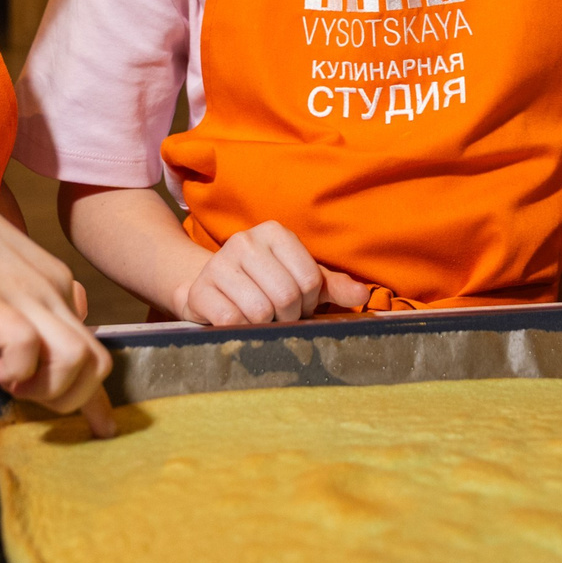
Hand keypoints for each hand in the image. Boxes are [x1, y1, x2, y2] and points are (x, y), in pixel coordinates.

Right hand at [0, 167, 110, 416]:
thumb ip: (14, 319)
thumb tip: (15, 362)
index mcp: (55, 287)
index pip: (95, 347)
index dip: (97, 396)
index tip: (101, 426)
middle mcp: (52, 291)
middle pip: (97, 362)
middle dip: (71, 398)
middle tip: (28, 396)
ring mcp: (25, 295)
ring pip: (77, 359)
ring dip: (47, 389)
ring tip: (11, 383)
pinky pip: (27, 348)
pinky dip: (15, 372)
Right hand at [178, 221, 373, 325]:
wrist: (211, 289)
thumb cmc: (264, 284)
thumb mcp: (300, 280)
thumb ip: (332, 286)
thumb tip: (362, 295)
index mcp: (275, 232)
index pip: (309, 279)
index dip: (309, 302)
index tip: (299, 304)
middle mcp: (245, 241)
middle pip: (286, 295)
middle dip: (288, 316)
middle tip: (280, 315)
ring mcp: (218, 263)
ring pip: (259, 311)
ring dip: (265, 325)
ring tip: (259, 317)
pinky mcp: (199, 290)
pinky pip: (231, 320)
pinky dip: (241, 329)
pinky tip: (238, 321)